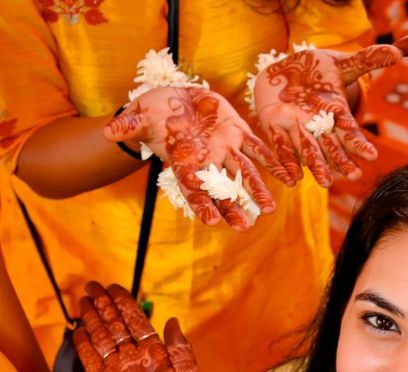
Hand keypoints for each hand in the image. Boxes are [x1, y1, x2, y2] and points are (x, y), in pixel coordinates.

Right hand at [104, 87, 289, 229]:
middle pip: (222, 189)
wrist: (175, 100)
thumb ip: (129, 125)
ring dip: (257, 191)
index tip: (213, 222)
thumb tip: (109, 131)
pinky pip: (258, 149)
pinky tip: (288, 176)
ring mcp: (225, 148)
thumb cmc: (153, 113)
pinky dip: (273, 162)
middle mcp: (208, 161)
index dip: (203, 205)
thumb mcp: (139, 116)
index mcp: (185, 163)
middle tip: (245, 226)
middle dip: (233, 207)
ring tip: (269, 209)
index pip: (193, 190)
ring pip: (244, 173)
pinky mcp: (238, 133)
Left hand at [254, 46, 400, 186]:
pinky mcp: (276, 129)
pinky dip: (287, 163)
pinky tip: (292, 177)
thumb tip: (397, 52)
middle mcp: (320, 128)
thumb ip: (367, 61)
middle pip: (333, 147)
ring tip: (326, 182)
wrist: (286, 74)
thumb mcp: (342, 64)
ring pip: (310, 151)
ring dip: (318, 167)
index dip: (359, 143)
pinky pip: (282, 147)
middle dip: (342, 160)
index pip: (350, 131)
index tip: (370, 155)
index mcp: (337, 114)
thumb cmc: (317, 71)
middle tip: (353, 175)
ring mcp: (298, 130)